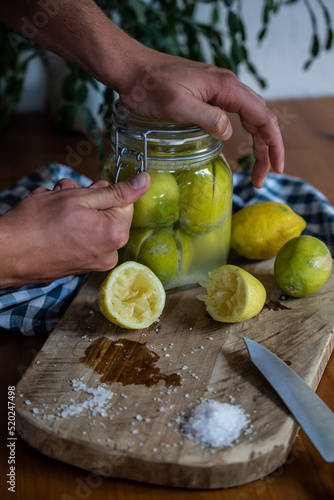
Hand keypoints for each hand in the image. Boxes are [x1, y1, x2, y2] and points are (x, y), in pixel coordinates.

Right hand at [0, 173, 149, 287]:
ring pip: (93, 224)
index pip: (126, 202)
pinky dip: (71, 227)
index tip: (86, 189)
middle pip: (109, 213)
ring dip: (76, 210)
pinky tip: (52, 221)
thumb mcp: (80, 197)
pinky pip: (84, 238)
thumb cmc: (38, 224)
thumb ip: (118, 191)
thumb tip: (145, 181)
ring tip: (53, 205)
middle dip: (87, 199)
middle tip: (64, 194)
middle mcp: (110, 252)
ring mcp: (95, 262)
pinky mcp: (81, 266)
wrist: (8, 254)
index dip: (104, 191)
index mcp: (116, 233)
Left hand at [118, 51, 284, 188]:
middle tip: (262, 177)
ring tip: (256, 168)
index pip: (262, 117)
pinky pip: (235, 112)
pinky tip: (241, 143)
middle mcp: (228, 85)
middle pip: (260, 118)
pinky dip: (244, 131)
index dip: (273, 145)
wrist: (132, 68)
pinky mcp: (208, 93)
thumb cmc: (149, 87)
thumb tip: (229, 133)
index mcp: (226, 87)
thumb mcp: (176, 105)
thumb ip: (206, 117)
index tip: (276, 168)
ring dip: (257, 142)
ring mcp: (218, 88)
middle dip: (267, 149)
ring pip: (249, 116)